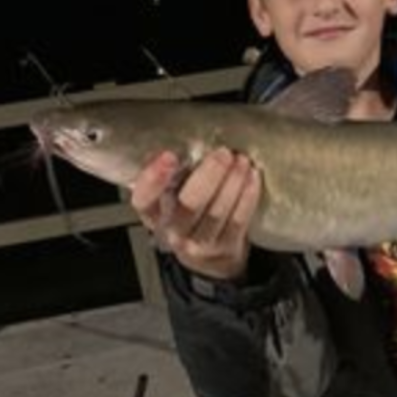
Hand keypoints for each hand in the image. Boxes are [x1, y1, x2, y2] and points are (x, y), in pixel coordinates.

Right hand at [130, 148, 261, 280]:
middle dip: (209, 176)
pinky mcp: (225, 248)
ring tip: (241, 160)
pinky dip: (247, 196)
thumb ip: (174, 175)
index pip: (143, 201)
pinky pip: (238, 221)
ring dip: (232, 182)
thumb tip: (186, 138)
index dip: (153, 180)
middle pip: (189, 206)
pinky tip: (253, 177)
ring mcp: (200, 244)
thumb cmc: (190, 216)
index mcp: (155, 215)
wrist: (210, 258)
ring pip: (217, 213)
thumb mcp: (173, 198)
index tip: (169, 155)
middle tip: (223, 152)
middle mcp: (173, 232)